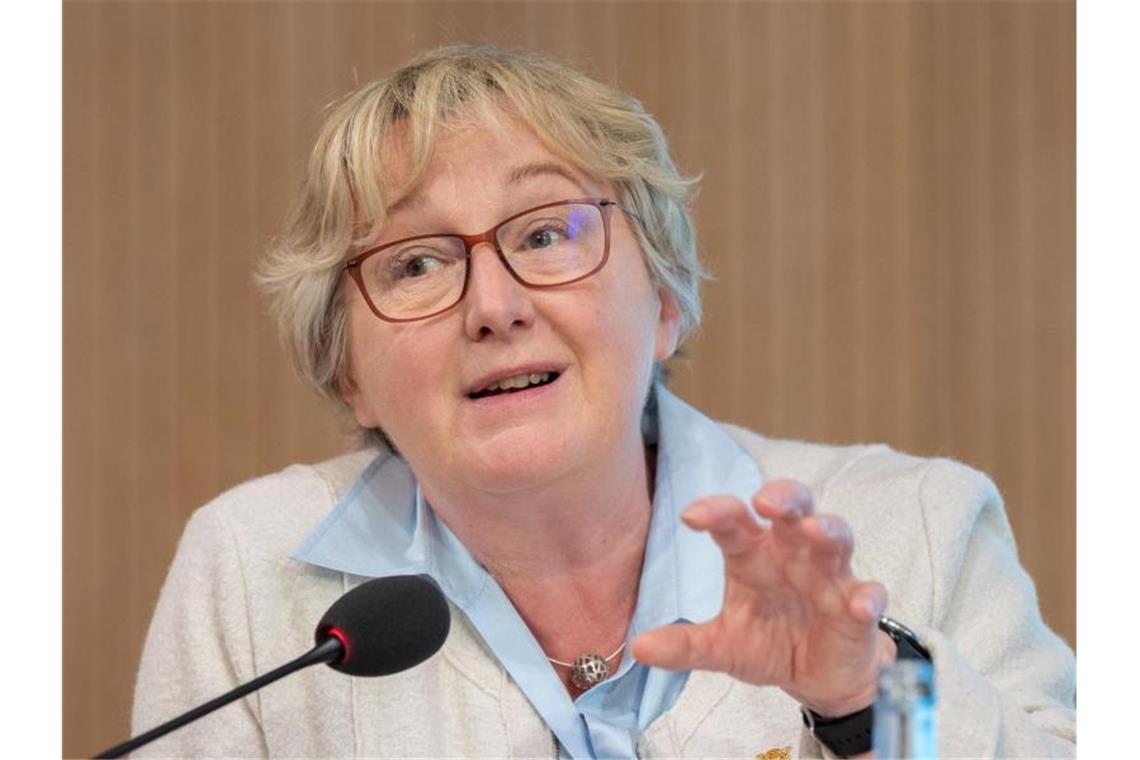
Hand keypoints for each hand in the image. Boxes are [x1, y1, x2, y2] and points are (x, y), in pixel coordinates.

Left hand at [631, 479, 896, 716]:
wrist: (816, 677)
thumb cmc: (768, 642)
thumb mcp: (722, 646)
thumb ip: (685, 645)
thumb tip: (638, 649)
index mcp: (752, 555)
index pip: (733, 522)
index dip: (715, 512)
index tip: (691, 516)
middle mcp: (792, 554)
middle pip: (793, 508)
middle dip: (783, 497)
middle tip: (766, 502)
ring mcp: (830, 577)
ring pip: (835, 538)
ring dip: (828, 530)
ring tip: (815, 531)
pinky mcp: (859, 608)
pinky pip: (870, 595)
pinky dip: (868, 597)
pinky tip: (861, 603)